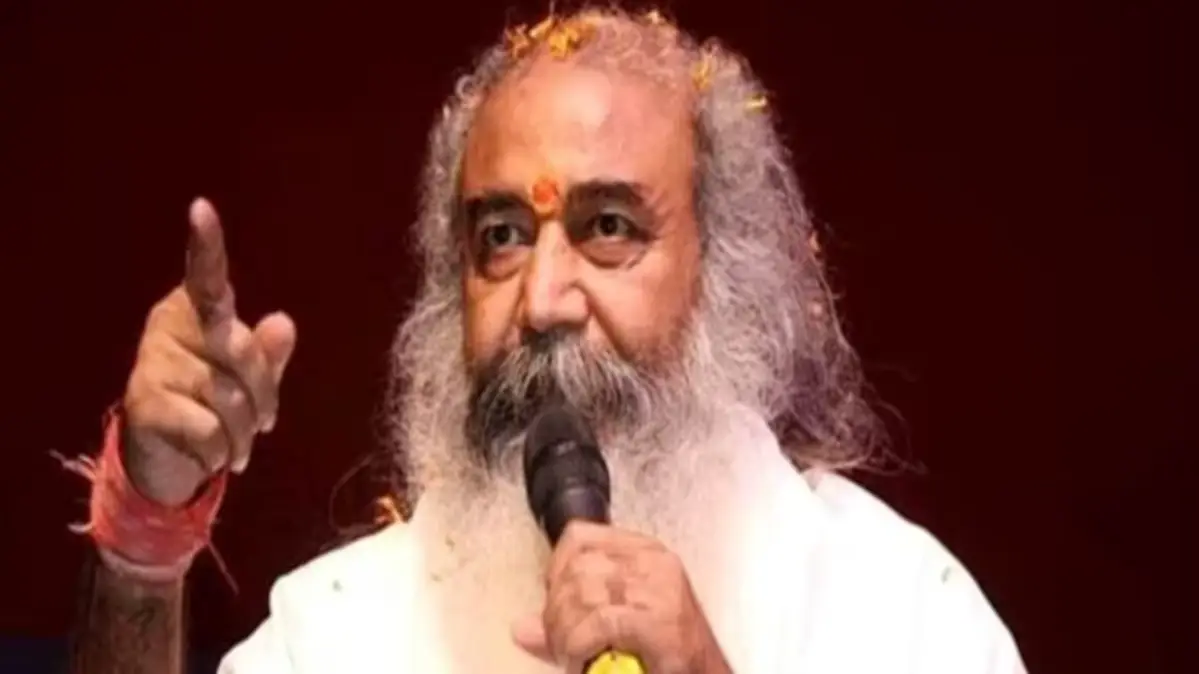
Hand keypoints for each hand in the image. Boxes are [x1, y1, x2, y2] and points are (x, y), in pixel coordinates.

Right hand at [122, 198, 296, 506]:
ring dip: (243, 433)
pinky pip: (207, 430)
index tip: (201, 207)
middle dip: (265, 398)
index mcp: (197, 308)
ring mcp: (151, 363)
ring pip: (228, 399)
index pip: (206, 274)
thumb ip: (268, 353)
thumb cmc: (214, 403)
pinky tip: (210, 455)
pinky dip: (220, 452)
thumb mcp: (251, 378)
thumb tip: (282, 323)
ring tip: (235, 444)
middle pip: (242, 352)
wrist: (164, 456)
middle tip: (264, 423)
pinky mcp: (143, 404)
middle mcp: (168, 325)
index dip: (206, 244)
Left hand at [512, 521, 731, 673]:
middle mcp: (654, 563)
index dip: (555, 568)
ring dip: (565, 632)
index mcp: (645, 553)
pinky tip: (583, 659)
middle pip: (576, 566)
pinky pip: (598, 622)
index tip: (553, 601)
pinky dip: (579, 645)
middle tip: (560, 641)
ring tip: (572, 654)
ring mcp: (659, 588)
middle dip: (555, 610)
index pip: (580, 536)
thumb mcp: (612, 630)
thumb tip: (522, 629)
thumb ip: (569, 624)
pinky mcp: (660, 618)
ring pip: (583, 592)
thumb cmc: (667, 655)